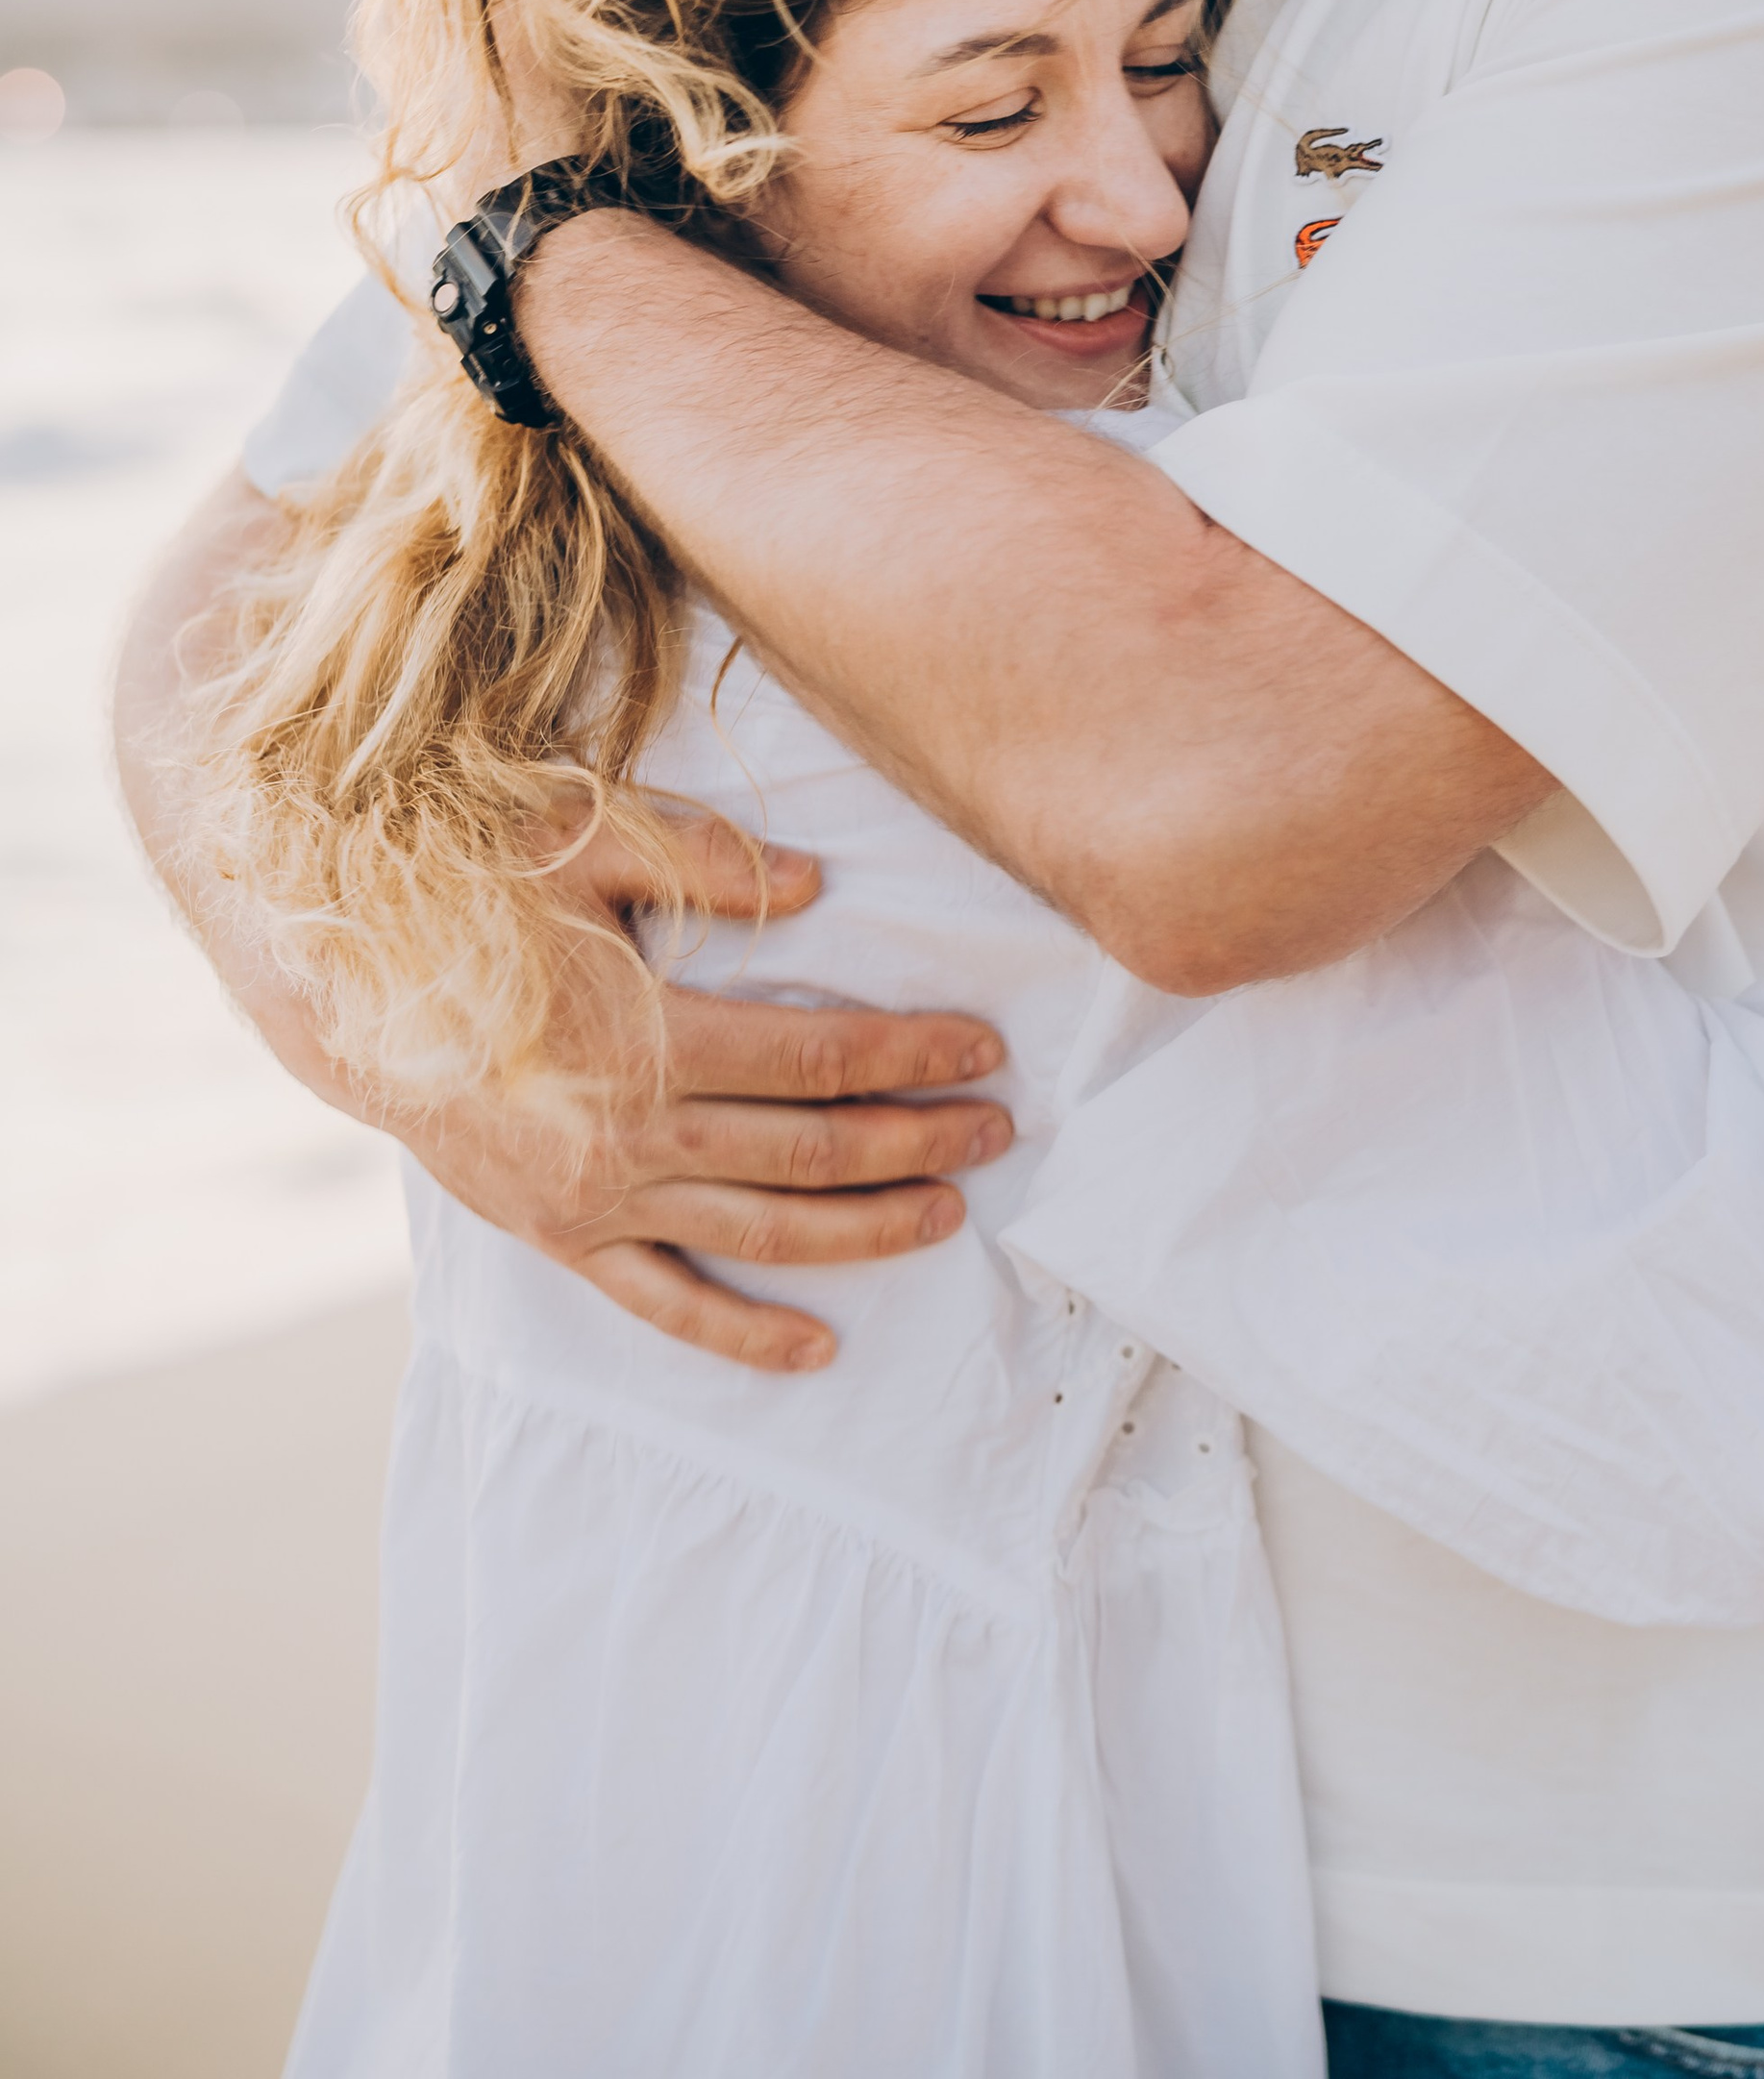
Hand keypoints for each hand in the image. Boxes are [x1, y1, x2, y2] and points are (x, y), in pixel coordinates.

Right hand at [383, 810, 1012, 1371]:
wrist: (337, 994)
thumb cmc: (463, 896)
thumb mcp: (580, 842)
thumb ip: (706, 863)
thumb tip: (817, 887)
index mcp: (648, 1038)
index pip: (819, 1060)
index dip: (911, 1055)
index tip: (983, 1047)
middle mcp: (630, 1135)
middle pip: (810, 1151)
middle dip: (917, 1142)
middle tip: (999, 1131)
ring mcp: (594, 1200)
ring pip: (760, 1233)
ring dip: (864, 1230)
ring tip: (947, 1214)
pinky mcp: (560, 1238)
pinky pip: (665, 1304)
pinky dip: (743, 1334)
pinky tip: (817, 1348)